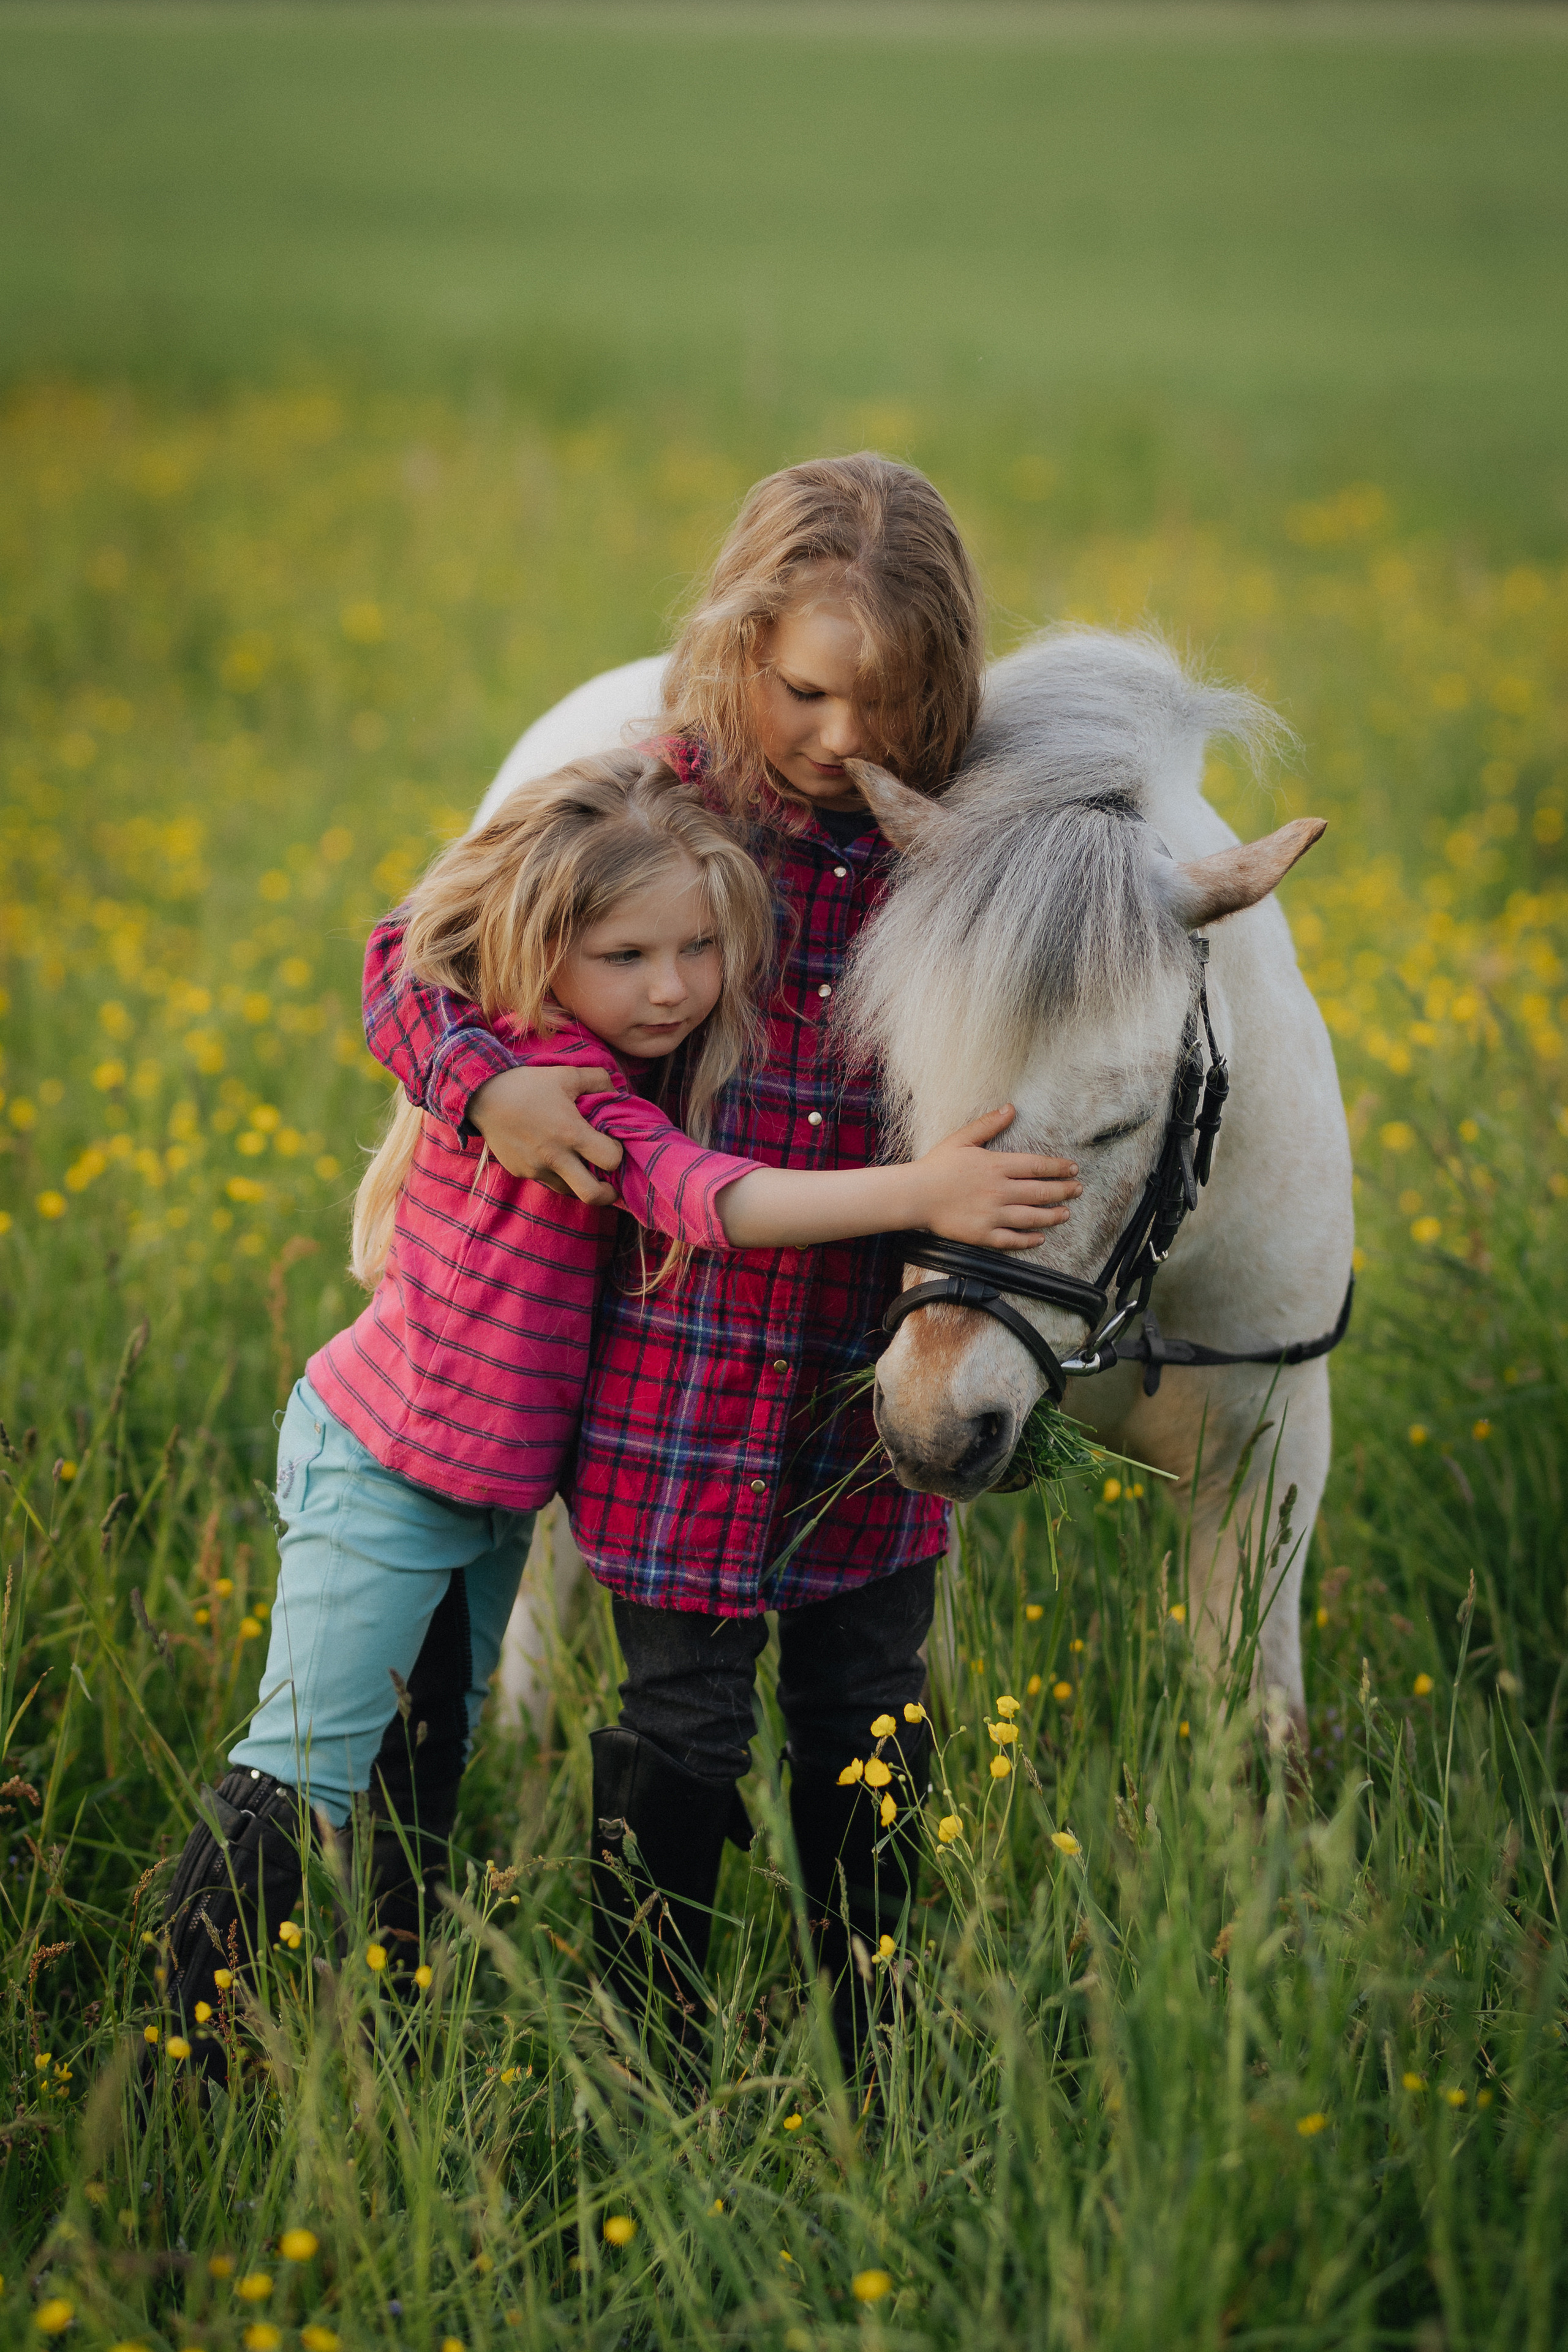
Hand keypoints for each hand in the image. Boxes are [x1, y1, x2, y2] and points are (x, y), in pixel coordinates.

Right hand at [467, 1066, 623, 1203]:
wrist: (481, 1096)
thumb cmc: (527, 1084)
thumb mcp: (566, 1075)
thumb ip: (598, 1080)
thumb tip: (618, 1091)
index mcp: (571, 1134)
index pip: (611, 1160)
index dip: (618, 1154)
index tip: (613, 1145)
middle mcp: (555, 1157)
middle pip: (592, 1195)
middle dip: (608, 1194)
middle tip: (610, 1184)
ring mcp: (536, 1168)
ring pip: (567, 1191)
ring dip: (578, 1183)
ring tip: (580, 1167)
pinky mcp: (520, 1171)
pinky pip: (545, 1180)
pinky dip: (555, 1174)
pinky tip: (552, 1156)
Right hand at [910, 1107, 1080, 1249]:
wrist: (914, 1195)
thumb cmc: (936, 1166)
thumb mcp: (962, 1138)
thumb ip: (988, 1124)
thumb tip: (1011, 1108)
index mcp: (996, 1165)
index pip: (1037, 1166)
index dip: (1058, 1168)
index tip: (1073, 1169)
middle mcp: (999, 1190)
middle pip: (1040, 1191)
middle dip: (1063, 1190)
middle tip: (1078, 1190)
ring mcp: (992, 1214)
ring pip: (1031, 1217)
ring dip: (1052, 1215)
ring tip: (1065, 1213)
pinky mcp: (983, 1234)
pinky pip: (1012, 1239)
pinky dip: (1028, 1239)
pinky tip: (1039, 1238)